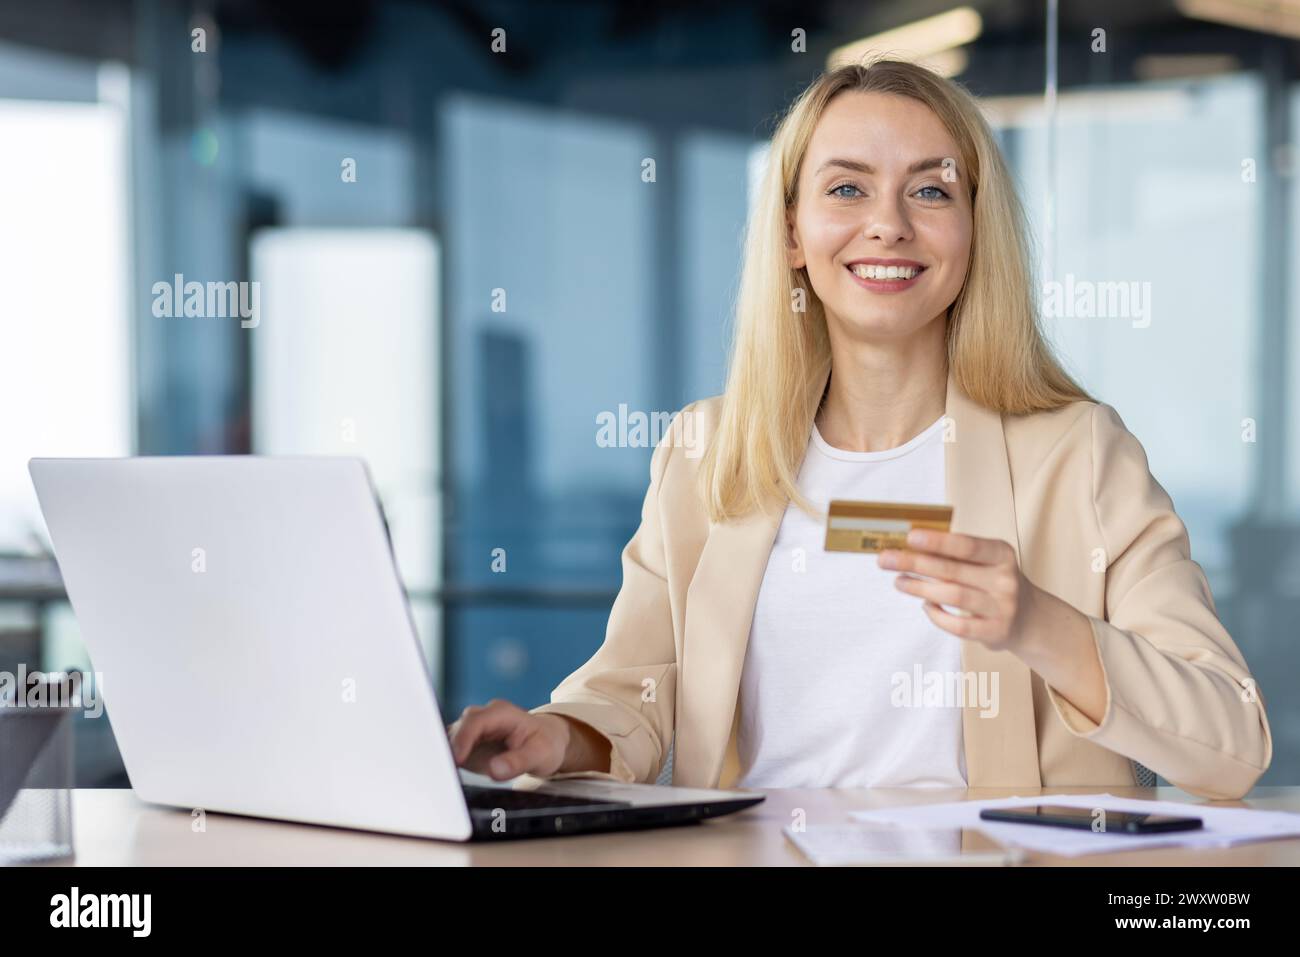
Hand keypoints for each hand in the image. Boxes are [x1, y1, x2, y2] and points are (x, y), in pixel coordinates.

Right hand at [446, 699, 570, 780]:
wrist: (547, 741)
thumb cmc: (545, 743)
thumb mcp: (540, 754)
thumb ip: (518, 761)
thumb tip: (495, 770)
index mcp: (501, 713)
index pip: (475, 721)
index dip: (463, 738)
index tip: (457, 759)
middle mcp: (484, 717)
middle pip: (458, 727)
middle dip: (450, 748)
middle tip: (445, 772)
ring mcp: (474, 729)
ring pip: (451, 737)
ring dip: (446, 755)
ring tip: (445, 776)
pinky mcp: (468, 743)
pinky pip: (452, 749)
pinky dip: (448, 760)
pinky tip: (448, 776)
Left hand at [878, 528, 1040, 652]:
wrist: (1030, 620)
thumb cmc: (994, 583)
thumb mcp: (986, 562)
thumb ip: (956, 555)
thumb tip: (909, 545)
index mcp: (1002, 554)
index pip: (967, 545)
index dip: (938, 541)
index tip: (910, 537)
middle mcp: (1005, 579)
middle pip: (952, 570)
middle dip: (914, 563)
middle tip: (885, 559)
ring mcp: (1002, 607)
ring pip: (953, 596)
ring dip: (919, 587)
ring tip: (899, 581)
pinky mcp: (995, 632)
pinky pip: (958, 626)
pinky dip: (937, 615)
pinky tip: (925, 605)